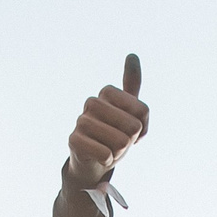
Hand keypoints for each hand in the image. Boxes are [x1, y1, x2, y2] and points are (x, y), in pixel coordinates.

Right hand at [66, 54, 147, 187]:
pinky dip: (107, 161)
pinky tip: (99, 158)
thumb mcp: (129, 111)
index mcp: (107, 92)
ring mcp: (81, 120)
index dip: (142, 128)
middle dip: (130, 142)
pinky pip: (105, 154)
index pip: (143, 111)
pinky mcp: (73, 140)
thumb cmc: (113, 135)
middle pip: (133, 127)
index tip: (130, 130)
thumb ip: (132, 85)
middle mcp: (92, 102)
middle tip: (117, 143)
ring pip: (121, 141)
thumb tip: (131, 54)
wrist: (92, 161)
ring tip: (109, 150)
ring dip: (119, 153)